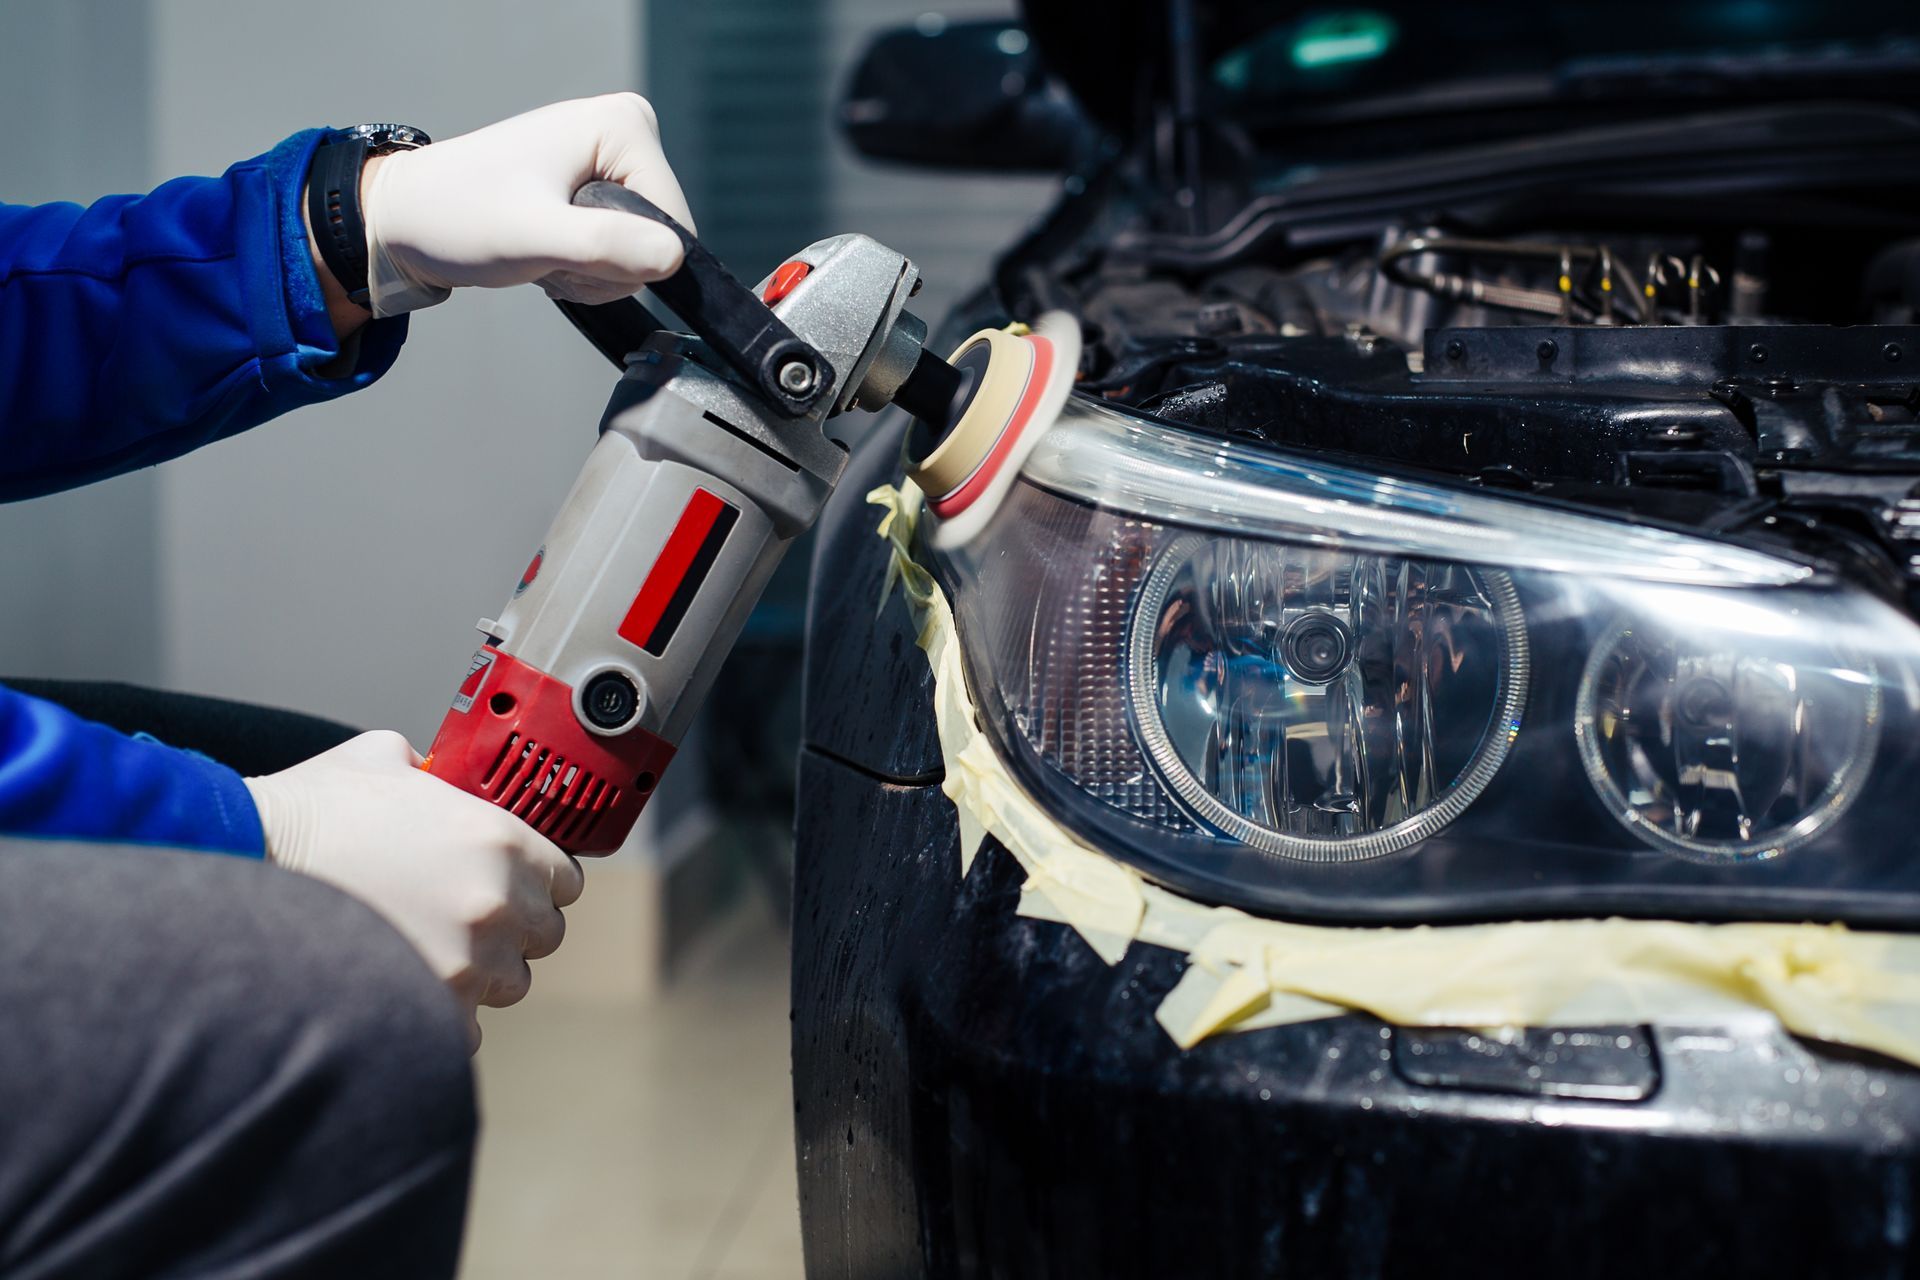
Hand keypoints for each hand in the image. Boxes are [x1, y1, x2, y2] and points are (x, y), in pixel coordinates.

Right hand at [244, 731, 584, 1047]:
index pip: (566, 880)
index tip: (515, 889)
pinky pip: (467, 1030)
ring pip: (509, 984)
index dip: (539, 884)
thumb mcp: (379, 761)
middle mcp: (497, 902)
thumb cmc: (308, 814)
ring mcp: (469, 961)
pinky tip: (405, 989)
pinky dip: (442, 1017)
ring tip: (426, 953)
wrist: (242, 868)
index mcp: (500, 839)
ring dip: (480, 973)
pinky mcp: (434, 1009)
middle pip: (545, 935)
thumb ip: (427, 769)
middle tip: (463, 922)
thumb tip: (432, 772)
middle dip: (513, 930)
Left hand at [361, 93, 696, 317]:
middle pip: (660, 238)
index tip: (564, 245)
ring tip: (541, 249)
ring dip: (591, 271)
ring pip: (642, 254)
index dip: (626, 256)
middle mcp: (628, 133)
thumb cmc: (459, 216)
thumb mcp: (533, 235)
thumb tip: (673, 258)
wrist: (410, 220)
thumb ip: (604, 245)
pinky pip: (622, 253)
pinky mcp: (601, 189)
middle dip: (604, 264)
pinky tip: (546, 251)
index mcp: (624, 125)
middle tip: (547, 249)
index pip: (674, 221)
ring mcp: (615, 162)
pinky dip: (584, 269)